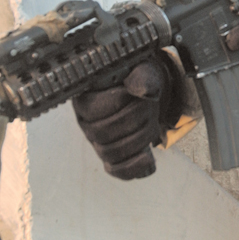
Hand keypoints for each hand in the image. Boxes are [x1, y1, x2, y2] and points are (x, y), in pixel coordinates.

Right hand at [73, 58, 173, 179]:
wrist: (147, 89)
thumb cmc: (139, 79)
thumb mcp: (143, 70)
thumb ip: (143, 76)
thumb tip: (144, 91)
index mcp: (86, 98)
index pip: (93, 110)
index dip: (120, 102)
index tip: (137, 93)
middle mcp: (87, 122)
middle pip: (102, 134)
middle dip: (134, 121)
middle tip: (150, 108)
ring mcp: (98, 141)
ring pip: (111, 153)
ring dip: (139, 139)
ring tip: (152, 124)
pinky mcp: (112, 155)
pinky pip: (117, 170)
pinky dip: (133, 168)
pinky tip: (149, 161)